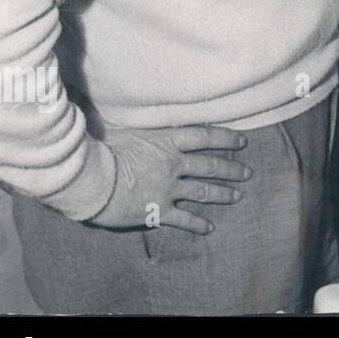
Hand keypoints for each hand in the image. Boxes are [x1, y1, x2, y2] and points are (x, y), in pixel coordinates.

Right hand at [89, 125, 251, 233]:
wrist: (90, 180)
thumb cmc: (102, 150)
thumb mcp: (123, 128)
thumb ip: (137, 124)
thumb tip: (132, 108)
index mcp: (167, 141)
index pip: (205, 136)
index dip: (226, 139)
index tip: (242, 142)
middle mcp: (174, 164)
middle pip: (210, 166)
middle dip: (232, 169)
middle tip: (247, 173)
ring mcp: (168, 189)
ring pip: (203, 191)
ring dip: (222, 194)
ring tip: (237, 196)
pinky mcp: (158, 211)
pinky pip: (184, 219)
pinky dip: (198, 224)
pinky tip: (208, 228)